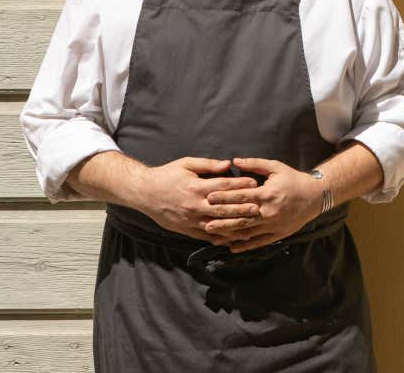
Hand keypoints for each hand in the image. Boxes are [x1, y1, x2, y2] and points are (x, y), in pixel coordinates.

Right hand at [136, 156, 261, 242]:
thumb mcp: (186, 164)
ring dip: (234, 227)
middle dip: (242, 209)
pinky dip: (219, 238)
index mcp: (196, 187)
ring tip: (251, 227)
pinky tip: (231, 239)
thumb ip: (208, 164)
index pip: (222, 186)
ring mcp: (190, 219)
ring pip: (216, 225)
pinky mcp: (186, 229)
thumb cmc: (167, 175)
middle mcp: (194, 205)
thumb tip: (228, 164)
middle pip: (223, 208)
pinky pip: (205, 236)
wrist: (145, 193)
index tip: (254, 184)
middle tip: (258, 209)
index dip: (239, 185)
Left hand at [203, 157, 322, 252]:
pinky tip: (231, 247)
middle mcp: (269, 211)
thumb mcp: (275, 167)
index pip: (241, 196)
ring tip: (213, 236)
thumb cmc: (293, 179)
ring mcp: (273, 224)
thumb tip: (234, 161)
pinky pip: (258, 242)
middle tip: (204, 220)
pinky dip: (244, 245)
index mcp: (267, 193)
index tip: (209, 198)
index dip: (224, 197)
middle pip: (241, 216)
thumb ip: (254, 164)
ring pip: (247, 231)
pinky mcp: (277, 234)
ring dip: (228, 234)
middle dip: (222, 218)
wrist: (315, 196)